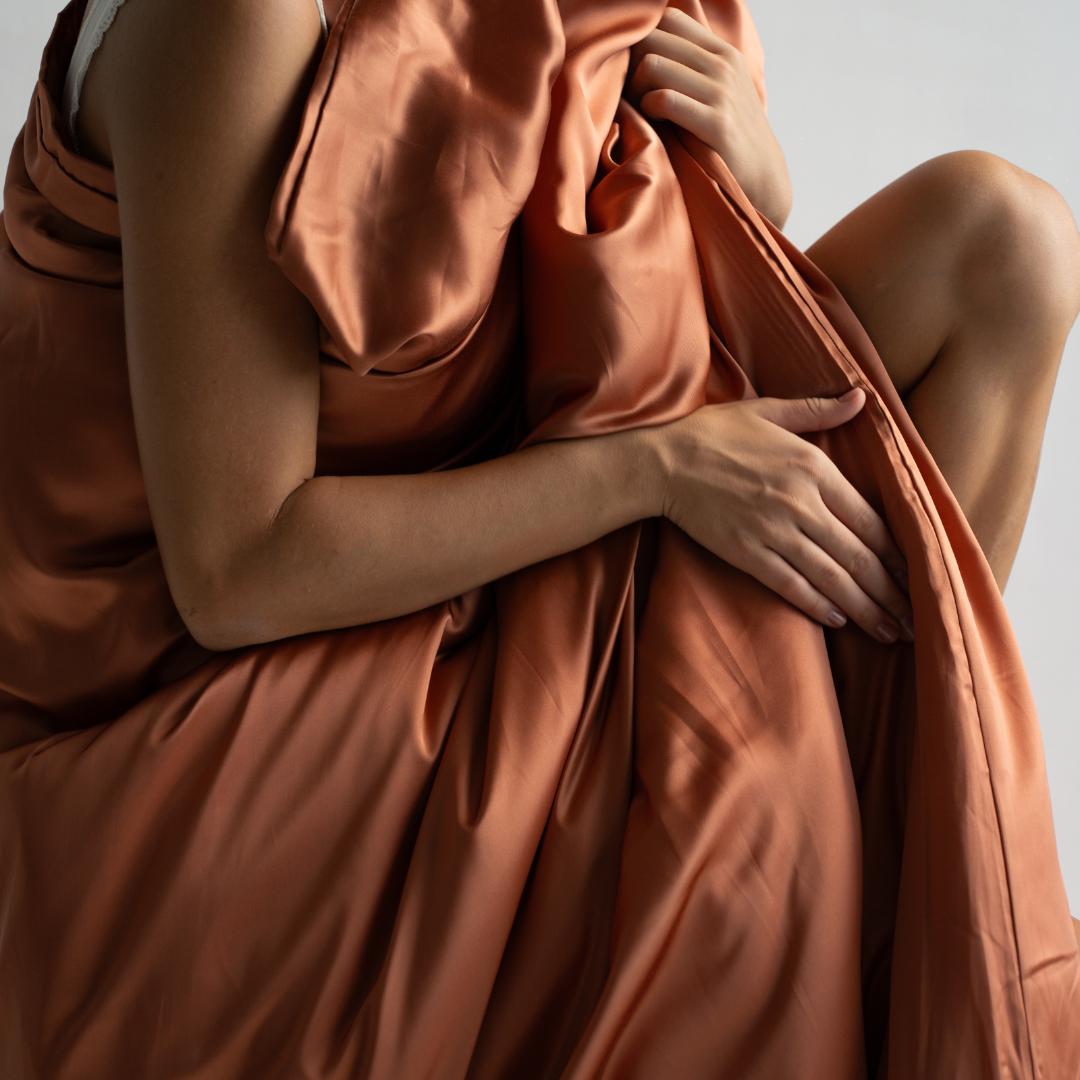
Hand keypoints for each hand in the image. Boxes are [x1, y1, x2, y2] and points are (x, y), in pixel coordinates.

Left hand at [625, 6, 791, 228]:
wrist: (762, 173)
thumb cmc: (729, 134)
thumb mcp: (719, 89)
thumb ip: (693, 66)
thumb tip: (649, 49)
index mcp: (722, 51)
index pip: (669, 19)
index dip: (644, 41)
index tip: (638, 71)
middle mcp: (723, 64)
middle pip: (654, 40)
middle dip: (633, 67)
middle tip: (631, 95)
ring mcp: (721, 92)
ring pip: (654, 66)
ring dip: (636, 90)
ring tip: (640, 110)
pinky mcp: (716, 123)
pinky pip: (665, 99)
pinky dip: (647, 109)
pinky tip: (652, 122)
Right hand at [642, 387, 914, 643]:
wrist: (662, 462)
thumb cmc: (713, 432)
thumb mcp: (768, 411)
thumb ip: (818, 411)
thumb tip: (861, 397)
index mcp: (812, 468)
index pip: (870, 519)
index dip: (899, 553)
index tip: (920, 576)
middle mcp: (800, 503)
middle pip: (859, 556)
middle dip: (891, 592)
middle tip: (916, 620)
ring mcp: (773, 531)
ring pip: (831, 577)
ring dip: (864, 608)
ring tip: (890, 632)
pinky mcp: (746, 553)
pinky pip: (790, 584)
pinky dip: (817, 604)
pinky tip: (838, 619)